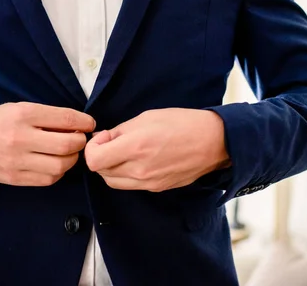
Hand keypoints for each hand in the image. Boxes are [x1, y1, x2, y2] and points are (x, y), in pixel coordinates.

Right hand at [0, 102, 95, 186]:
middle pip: (66, 145)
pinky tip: (54, 163)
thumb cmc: (0, 120)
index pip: (65, 118)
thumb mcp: (23, 108)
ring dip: (70, 160)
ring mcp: (16, 161)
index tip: (90, 124)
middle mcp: (20, 138)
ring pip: (60, 166)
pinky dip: (57, 172)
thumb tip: (81, 125)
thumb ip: (50, 116)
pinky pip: (47, 179)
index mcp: (24, 115)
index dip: (84, 122)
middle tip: (79, 139)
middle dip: (80, 143)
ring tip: (66, 153)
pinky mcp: (14, 178)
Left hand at [85, 108, 229, 191]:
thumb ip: (120, 130)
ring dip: (111, 168)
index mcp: (135, 147)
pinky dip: (126, 174)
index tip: (104, 137)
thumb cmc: (182, 123)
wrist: (213, 142)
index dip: (92, 148)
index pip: (94, 160)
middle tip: (112, 143)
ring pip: (113, 182)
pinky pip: (130, 185)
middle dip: (100, 157)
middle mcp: (139, 169)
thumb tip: (103, 139)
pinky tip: (137, 160)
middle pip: (101, 172)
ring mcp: (148, 182)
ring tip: (124, 152)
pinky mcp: (156, 188)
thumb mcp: (146, 117)